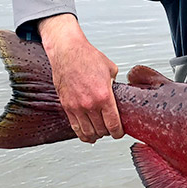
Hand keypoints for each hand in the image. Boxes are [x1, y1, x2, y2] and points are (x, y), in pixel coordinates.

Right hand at [38, 14, 123, 142]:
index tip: (119, 133)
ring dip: (96, 135)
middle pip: (101, 130)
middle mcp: (90, 104)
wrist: (67, 51)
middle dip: (108, 133)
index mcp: (104, 96)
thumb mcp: (111, 70)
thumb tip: (118, 94)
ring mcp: (76, 106)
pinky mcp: (66, 106)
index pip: (113, 124)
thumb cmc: (87, 57)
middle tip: (110, 130)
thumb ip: (115, 86)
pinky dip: (82, 133)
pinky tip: (87, 133)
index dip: (118, 133)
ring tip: (99, 133)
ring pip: (88, 132)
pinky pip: (75, 127)